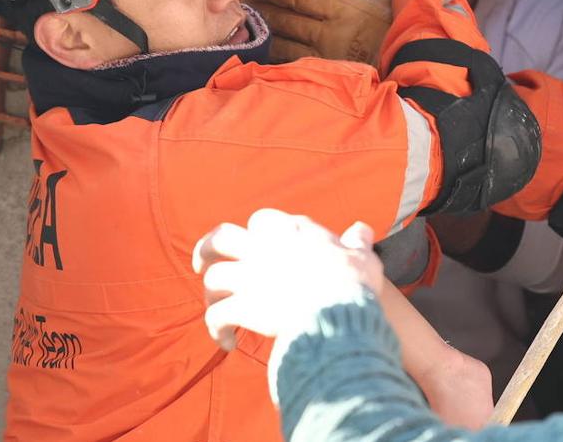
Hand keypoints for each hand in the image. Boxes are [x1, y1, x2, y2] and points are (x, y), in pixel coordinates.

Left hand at [192, 209, 383, 350]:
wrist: (338, 313)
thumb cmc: (353, 283)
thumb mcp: (362, 256)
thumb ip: (357, 241)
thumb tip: (361, 230)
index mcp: (290, 230)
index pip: (262, 220)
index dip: (256, 232)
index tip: (255, 243)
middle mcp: (263, 247)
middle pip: (220, 238)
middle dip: (205, 250)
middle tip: (201, 264)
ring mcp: (250, 276)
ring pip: (213, 279)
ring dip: (211, 297)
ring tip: (217, 311)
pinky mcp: (242, 306)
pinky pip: (216, 317)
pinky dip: (216, 329)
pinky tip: (227, 342)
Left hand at [248, 0, 392, 64]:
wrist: (406, 64)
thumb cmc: (389, 28)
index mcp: (342, 9)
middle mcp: (329, 32)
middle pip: (286, 18)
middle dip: (262, 8)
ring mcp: (323, 55)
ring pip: (283, 40)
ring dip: (262, 31)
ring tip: (241, 21)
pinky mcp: (320, 74)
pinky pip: (288, 63)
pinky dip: (271, 55)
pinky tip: (256, 47)